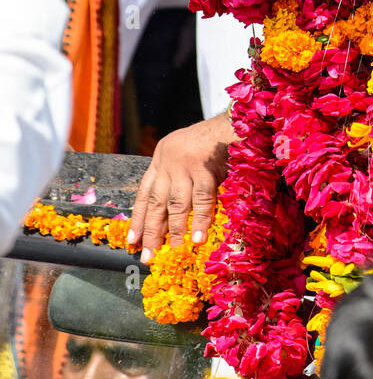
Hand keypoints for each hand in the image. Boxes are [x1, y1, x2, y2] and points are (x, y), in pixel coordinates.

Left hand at [126, 111, 236, 260]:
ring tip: (173, 252)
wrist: (233, 122)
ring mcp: (186, 165)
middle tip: (147, 255)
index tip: (132, 240)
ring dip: (175, 232)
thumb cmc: (214, 140)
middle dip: (151, 232)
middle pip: (156, 202)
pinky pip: (202, 200)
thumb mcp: (187, 152)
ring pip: (177, 205)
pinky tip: (198, 239)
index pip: (144, 192)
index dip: (138, 218)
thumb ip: (177, 175)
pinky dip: (200, 221)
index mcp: (161, 157)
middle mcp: (168, 161)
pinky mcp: (205, 168)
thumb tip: (172, 213)